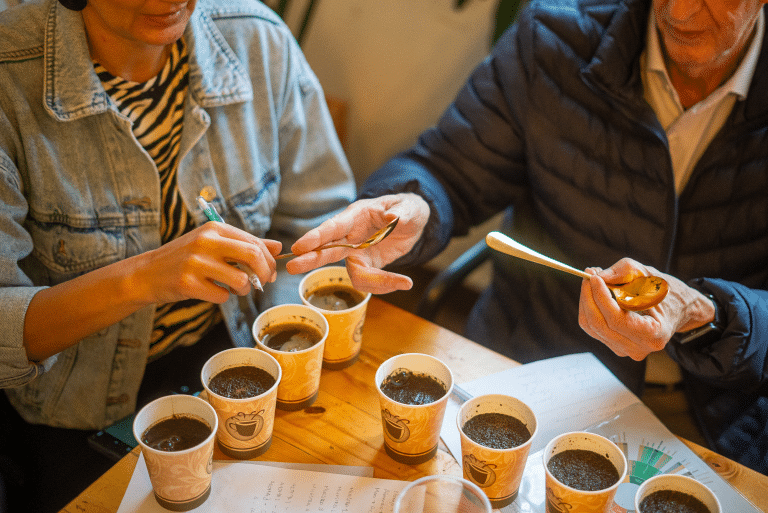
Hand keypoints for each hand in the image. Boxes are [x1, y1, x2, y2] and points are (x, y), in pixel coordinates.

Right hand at [134, 222, 281, 303]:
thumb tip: (279, 247)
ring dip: (243, 290)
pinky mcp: (187, 283)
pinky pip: (222, 296)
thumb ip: (245, 244)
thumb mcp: (214, 244)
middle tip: (261, 283)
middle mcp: (205, 241)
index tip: (269, 273)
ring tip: (232, 289)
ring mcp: (195, 262)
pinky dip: (223, 297)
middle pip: (253, 256)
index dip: (268, 261)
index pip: (254, 243)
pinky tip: (211, 291)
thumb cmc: (186, 258)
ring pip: (240, 280)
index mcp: (214, 228)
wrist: (147, 273)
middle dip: (263, 273)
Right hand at [285, 193, 430, 293]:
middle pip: (326, 249)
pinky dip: (384, 285)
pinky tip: (403, 282)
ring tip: (402, 282)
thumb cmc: (407, 208)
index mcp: (356, 216)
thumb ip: (400, 213)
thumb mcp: (409, 207)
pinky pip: (367, 280)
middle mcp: (351, 236)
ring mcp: (357, 252)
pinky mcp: (367, 265)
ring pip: (350, 272)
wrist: (413, 221)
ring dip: (372, 283)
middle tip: (291, 267)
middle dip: (310, 259)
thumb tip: (392, 219)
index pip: (333, 227)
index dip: (317, 236)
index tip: (301, 246)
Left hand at [578, 258, 714, 359]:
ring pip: (592, 327)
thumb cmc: (666, 293)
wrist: (678, 310)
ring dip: (587, 301)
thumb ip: (625, 271)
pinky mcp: (616, 346)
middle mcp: (639, 347)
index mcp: (653, 333)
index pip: (617, 319)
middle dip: (589, 297)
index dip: (601, 297)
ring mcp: (626, 350)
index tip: (594, 277)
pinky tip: (595, 293)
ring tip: (594, 280)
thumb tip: (598, 276)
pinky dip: (590, 309)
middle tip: (589, 275)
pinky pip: (593, 329)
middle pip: (599, 324)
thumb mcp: (650, 275)